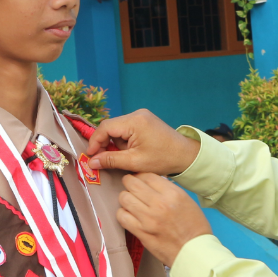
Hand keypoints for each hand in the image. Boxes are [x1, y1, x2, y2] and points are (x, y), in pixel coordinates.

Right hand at [85, 109, 200, 175]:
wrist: (186, 155)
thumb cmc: (164, 159)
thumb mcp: (135, 162)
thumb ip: (111, 160)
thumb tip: (91, 162)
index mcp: (135, 121)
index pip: (105, 128)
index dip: (95, 142)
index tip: (91, 156)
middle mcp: (137, 114)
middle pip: (110, 126)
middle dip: (105, 143)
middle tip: (103, 159)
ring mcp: (141, 115)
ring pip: (117, 128)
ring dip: (116, 143)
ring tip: (125, 157)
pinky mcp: (145, 120)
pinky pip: (126, 128)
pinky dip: (124, 140)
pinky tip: (131, 152)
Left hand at [117, 173, 211, 266]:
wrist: (193, 252)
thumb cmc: (193, 227)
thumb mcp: (186, 201)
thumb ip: (168, 189)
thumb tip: (151, 181)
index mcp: (173, 194)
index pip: (147, 175)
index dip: (140, 176)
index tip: (140, 180)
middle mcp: (159, 204)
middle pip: (132, 183)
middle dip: (129, 183)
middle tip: (131, 187)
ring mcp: (148, 219)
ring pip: (124, 198)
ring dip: (126, 198)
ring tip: (131, 202)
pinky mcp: (141, 232)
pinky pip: (121, 216)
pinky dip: (123, 213)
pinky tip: (129, 215)